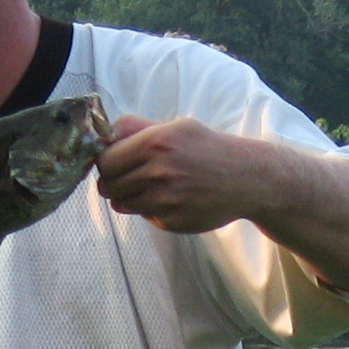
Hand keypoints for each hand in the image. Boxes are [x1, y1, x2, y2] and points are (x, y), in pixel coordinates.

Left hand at [94, 115, 274, 233]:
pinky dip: (150, 209)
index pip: (105, 160)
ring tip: (150, 188)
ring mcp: (164, 200)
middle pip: (107, 185)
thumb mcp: (176, 127)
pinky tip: (171, 199)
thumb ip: (138, 128)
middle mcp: (158, 172)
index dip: (106, 162)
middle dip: (112, 182)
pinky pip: (144, 216)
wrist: (245, 179)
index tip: (114, 163)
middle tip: (128, 178)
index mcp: (155, 143)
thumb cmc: (208, 149)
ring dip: (129, 197)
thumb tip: (104, 132)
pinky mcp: (171, 221)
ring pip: (121, 204)